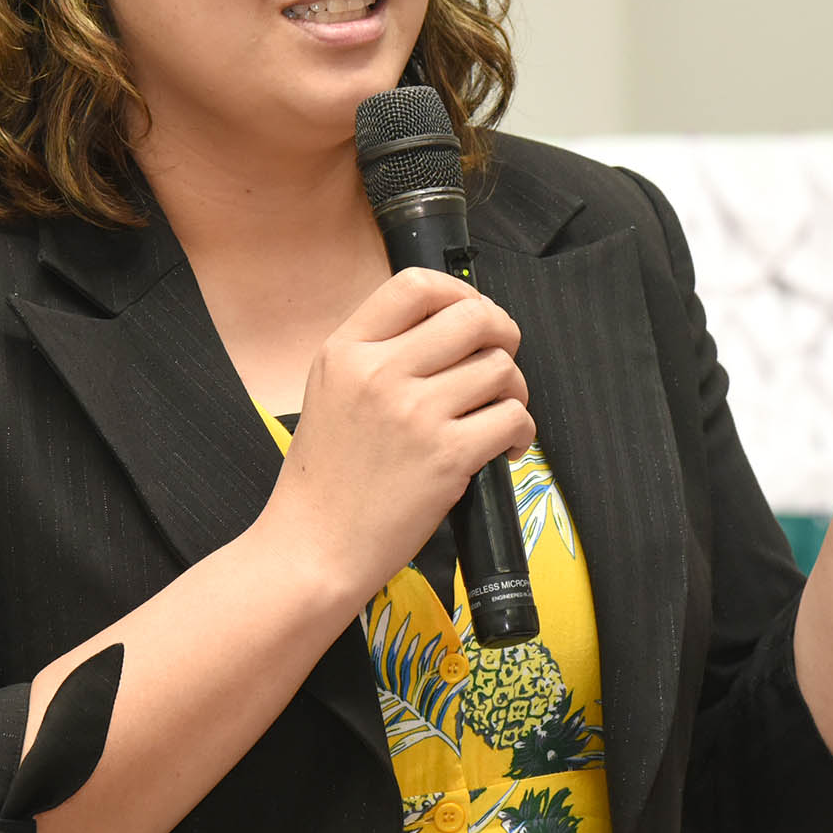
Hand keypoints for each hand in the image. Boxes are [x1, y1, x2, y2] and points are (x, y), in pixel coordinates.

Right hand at [256, 268, 532, 600]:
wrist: (312, 547)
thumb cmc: (324, 478)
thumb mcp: (328, 392)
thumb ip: (376, 354)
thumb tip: (448, 327)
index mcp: (346, 351)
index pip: (415, 285)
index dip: (460, 291)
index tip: (472, 313)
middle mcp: (379, 373)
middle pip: (473, 317)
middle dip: (502, 333)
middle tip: (500, 358)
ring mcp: (414, 414)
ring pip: (500, 368)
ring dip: (513, 389)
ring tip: (497, 414)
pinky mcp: (447, 456)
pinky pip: (513, 418)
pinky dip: (520, 432)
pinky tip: (504, 449)